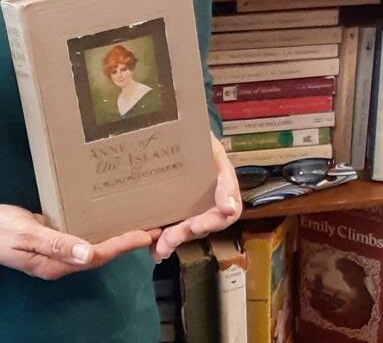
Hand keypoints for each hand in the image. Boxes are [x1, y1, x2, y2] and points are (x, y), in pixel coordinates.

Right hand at [0, 203, 159, 279]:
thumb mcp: (24, 233)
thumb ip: (56, 243)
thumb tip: (90, 253)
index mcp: (56, 263)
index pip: (97, 255)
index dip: (122, 245)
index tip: (146, 233)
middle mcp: (60, 260)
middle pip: (100, 253)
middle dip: (126, 241)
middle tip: (153, 225)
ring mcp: (55, 249)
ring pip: (91, 244)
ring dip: (114, 234)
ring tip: (136, 219)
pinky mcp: (49, 237)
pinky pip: (79, 234)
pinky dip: (96, 226)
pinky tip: (103, 214)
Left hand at [150, 133, 241, 261]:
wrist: (181, 131)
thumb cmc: (201, 140)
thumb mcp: (214, 150)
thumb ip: (223, 177)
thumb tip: (229, 208)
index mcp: (224, 192)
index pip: (225, 215)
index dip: (211, 222)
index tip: (197, 225)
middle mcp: (210, 206)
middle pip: (202, 227)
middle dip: (185, 234)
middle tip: (170, 239)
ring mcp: (192, 210)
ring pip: (186, 231)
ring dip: (173, 242)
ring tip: (159, 250)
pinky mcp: (175, 212)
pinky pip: (172, 229)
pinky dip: (163, 242)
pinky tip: (153, 251)